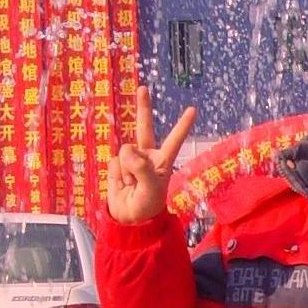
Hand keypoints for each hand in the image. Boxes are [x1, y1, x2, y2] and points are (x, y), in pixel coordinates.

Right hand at [106, 85, 195, 223]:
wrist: (129, 219)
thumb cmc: (147, 206)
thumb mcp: (151, 190)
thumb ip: (142, 170)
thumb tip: (128, 151)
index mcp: (163, 161)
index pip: (174, 140)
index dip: (182, 125)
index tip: (193, 109)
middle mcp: (147, 156)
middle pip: (144, 127)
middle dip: (143, 107)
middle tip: (143, 88)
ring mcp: (131, 159)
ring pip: (125, 151)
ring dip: (126, 170)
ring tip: (132, 186)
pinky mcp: (117, 164)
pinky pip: (114, 162)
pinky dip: (117, 174)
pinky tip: (122, 184)